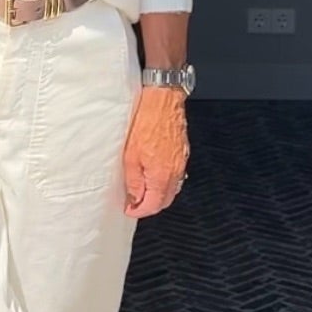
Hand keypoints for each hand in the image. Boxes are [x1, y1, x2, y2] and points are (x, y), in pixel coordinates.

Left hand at [122, 86, 189, 216]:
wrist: (163, 100)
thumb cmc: (147, 122)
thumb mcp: (130, 156)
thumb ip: (134, 181)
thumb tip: (134, 198)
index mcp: (162, 175)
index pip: (154, 205)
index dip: (139, 211)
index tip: (129, 210)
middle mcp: (175, 171)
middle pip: (166, 200)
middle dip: (150, 206)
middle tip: (134, 203)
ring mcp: (181, 162)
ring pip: (172, 189)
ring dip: (158, 195)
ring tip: (142, 190)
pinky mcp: (182, 152)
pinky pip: (176, 176)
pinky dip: (165, 182)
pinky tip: (154, 176)